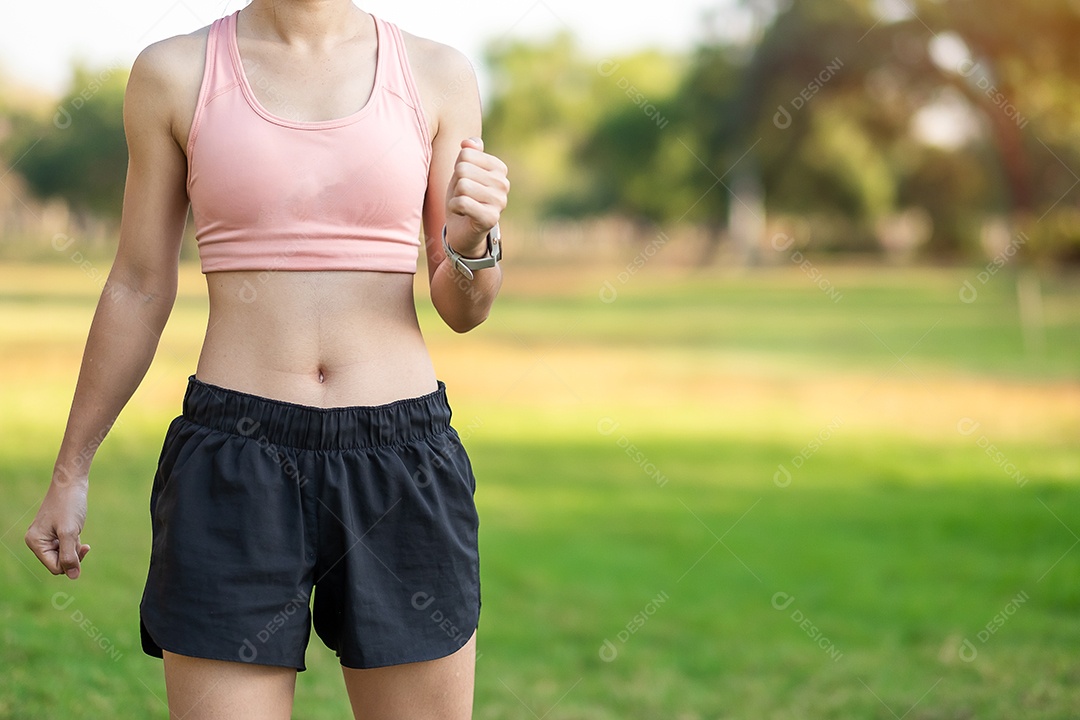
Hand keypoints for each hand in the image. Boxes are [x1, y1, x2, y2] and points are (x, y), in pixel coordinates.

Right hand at [25, 474, 90, 578]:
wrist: (71, 482)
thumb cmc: (69, 505)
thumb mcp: (70, 532)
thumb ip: (70, 555)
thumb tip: (73, 577)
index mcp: (35, 543)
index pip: (54, 567)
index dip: (70, 563)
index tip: (83, 549)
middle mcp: (38, 541)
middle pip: (59, 563)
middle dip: (73, 555)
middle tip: (83, 543)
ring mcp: (47, 536)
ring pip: (64, 555)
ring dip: (75, 548)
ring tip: (78, 532)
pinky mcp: (56, 531)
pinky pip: (66, 546)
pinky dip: (75, 542)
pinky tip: (78, 531)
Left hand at [444, 137, 508, 256]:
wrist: (463, 231)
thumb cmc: (462, 197)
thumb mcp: (462, 172)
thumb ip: (467, 154)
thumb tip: (468, 142)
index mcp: (499, 168)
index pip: (466, 154)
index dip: (458, 169)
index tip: (464, 183)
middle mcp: (504, 183)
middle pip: (463, 169)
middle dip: (456, 184)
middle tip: (463, 196)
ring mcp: (500, 201)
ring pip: (462, 185)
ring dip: (456, 197)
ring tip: (464, 205)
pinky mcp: (491, 218)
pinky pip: (462, 202)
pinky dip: (454, 208)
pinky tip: (463, 214)